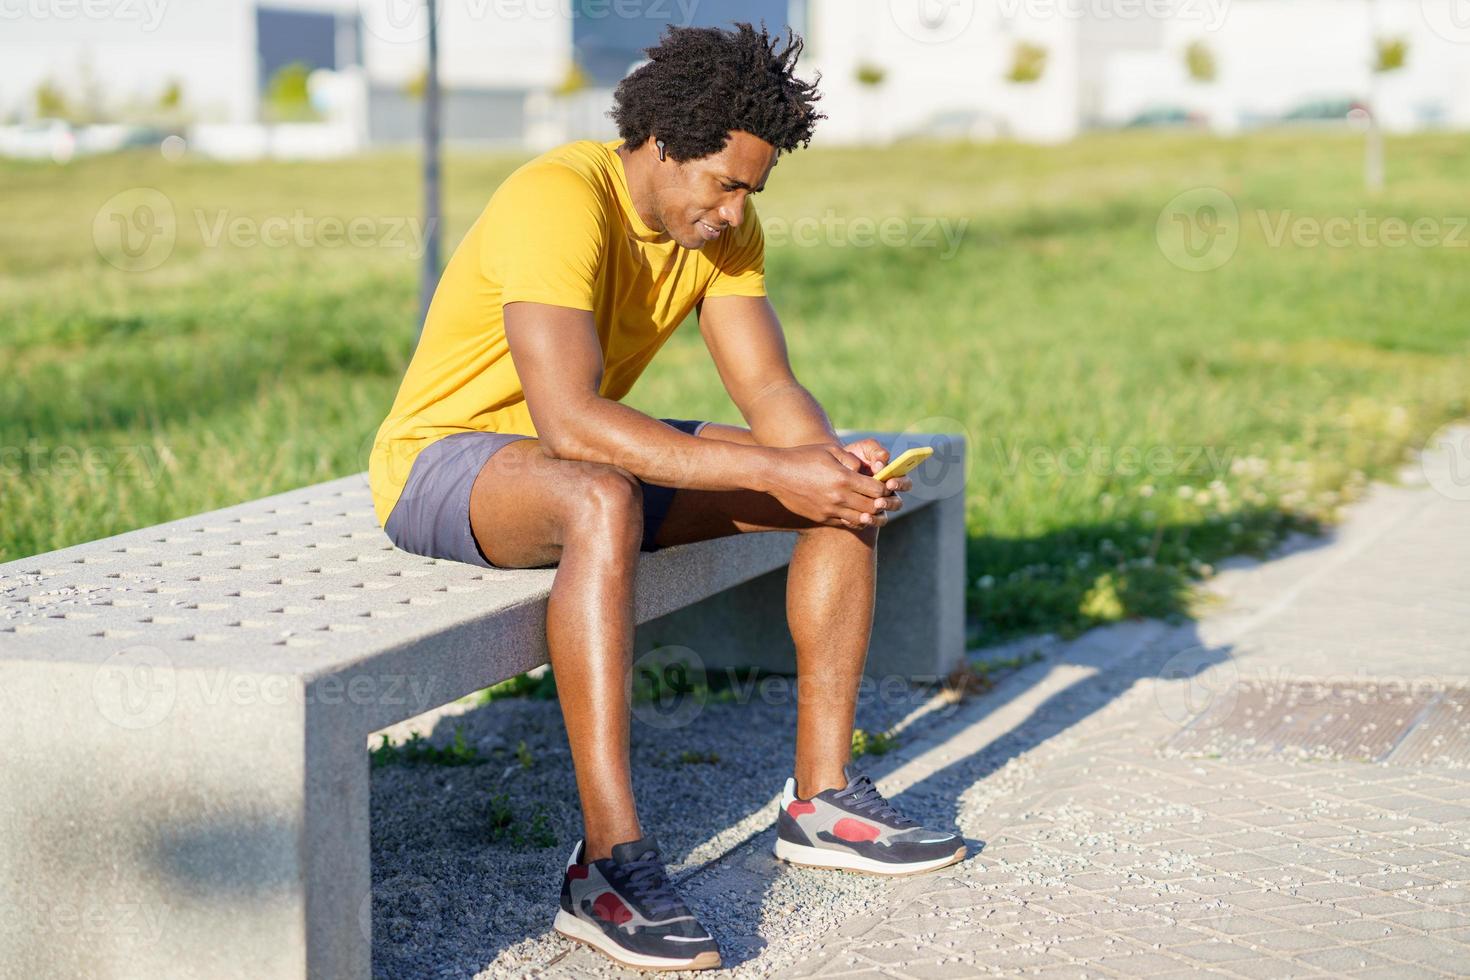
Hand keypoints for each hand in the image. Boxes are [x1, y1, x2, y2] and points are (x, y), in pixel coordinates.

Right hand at [764, 442, 901, 529]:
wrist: (775, 473)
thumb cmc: (803, 457)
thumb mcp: (830, 451)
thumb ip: (851, 460)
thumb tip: (864, 471)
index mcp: (844, 478)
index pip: (877, 490)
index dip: (884, 488)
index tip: (884, 484)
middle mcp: (838, 497)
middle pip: (872, 507)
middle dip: (880, 503)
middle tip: (881, 498)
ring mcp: (829, 510)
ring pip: (860, 519)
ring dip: (868, 514)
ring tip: (869, 506)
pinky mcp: (820, 518)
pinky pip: (844, 523)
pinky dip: (852, 519)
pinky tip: (853, 511)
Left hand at [840, 438, 911, 518]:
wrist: (831, 468)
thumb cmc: (853, 455)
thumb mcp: (865, 448)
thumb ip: (877, 452)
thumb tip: (882, 463)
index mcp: (892, 478)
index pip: (905, 483)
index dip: (899, 484)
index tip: (889, 483)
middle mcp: (886, 494)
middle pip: (897, 504)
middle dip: (889, 503)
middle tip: (879, 501)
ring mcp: (875, 507)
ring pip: (883, 517)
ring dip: (876, 517)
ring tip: (866, 514)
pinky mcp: (863, 515)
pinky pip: (866, 524)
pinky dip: (862, 522)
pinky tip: (852, 518)